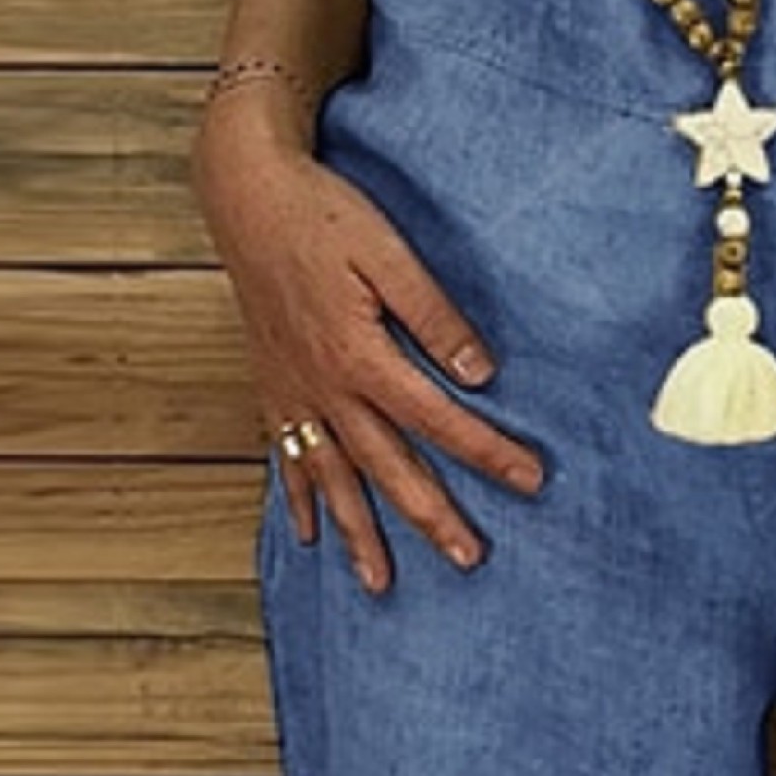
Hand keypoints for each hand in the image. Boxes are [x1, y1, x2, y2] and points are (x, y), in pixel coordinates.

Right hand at [194, 91, 545, 593]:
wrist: (244, 193)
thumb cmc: (320, 214)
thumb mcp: (388, 251)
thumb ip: (434, 315)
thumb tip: (481, 373)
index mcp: (360, 355)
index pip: (438, 419)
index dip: (488, 452)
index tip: (531, 480)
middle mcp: (324, 386)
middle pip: (387, 466)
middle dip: (430, 516)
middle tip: (468, 559)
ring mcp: (293, 392)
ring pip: (332, 477)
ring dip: (358, 532)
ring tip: (379, 582)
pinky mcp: (272, 386)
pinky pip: (286, 458)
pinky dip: (298, 499)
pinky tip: (310, 534)